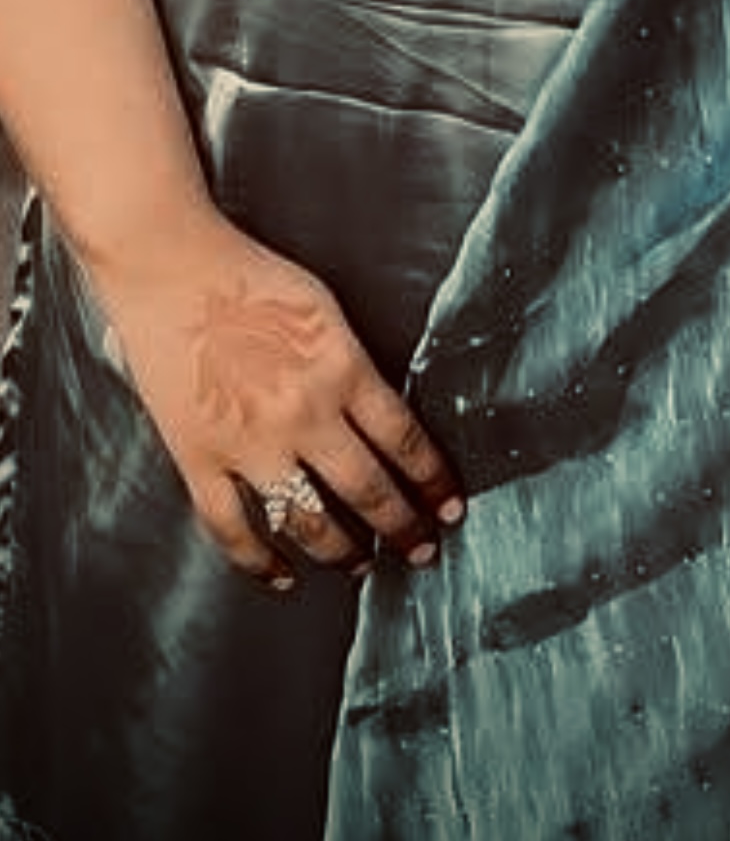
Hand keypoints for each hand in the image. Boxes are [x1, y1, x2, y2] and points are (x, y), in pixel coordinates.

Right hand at [97, 213, 463, 590]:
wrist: (170, 267)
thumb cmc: (246, 275)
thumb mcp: (325, 308)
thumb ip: (353, 363)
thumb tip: (381, 412)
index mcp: (341, 369)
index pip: (405, 440)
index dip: (433, 481)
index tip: (448, 505)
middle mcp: (303, 413)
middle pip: (369, 490)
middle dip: (403, 527)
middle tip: (421, 548)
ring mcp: (250, 443)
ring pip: (310, 522)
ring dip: (344, 552)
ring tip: (362, 563)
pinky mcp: (201, 458)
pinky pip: (233, 529)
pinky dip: (260, 561)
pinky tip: (281, 573)